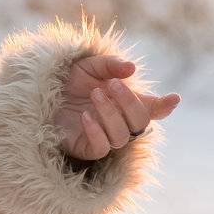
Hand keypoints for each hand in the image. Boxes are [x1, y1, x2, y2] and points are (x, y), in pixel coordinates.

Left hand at [54, 54, 181, 160]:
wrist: (39, 93)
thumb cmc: (68, 82)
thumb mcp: (89, 66)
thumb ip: (110, 65)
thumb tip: (131, 68)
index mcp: (125, 102)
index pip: (151, 109)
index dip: (164, 106)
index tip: (173, 98)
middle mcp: (119, 121)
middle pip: (139, 122)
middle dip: (130, 102)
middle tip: (114, 84)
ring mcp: (105, 136)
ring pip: (121, 136)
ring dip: (111, 113)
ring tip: (95, 94)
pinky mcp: (87, 149)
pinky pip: (101, 148)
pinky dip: (96, 131)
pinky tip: (85, 116)